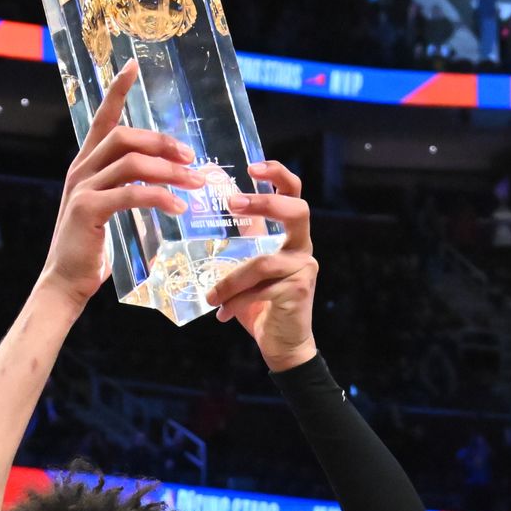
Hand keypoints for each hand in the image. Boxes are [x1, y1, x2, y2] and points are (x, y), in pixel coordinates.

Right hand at [39, 59, 203, 310]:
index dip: (117, 92)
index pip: (102, 119)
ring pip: (131, 163)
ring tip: (196, 183)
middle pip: (124, 137)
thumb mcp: (109, 210)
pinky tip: (178, 207)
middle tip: (191, 157)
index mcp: (86, 166)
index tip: (133, 66)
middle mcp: (81, 171)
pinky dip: (159, 197)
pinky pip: (130, 194)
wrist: (64, 282)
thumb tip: (163, 176)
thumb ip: (127, 188)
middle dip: (162, 142)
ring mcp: (81, 189)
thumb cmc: (92, 249)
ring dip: (169, 171)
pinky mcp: (87, 210)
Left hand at [203, 161, 317, 370]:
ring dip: (230, 280)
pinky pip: (259, 290)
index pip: (293, 193)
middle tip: (232, 202)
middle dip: (265, 203)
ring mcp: (304, 268)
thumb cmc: (260, 303)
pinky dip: (235, 301)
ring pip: (263, 262)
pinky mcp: (298, 290)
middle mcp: (302, 247)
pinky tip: (222, 313)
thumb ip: (238, 238)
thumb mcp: (245, 264)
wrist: (281, 344)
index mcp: (290, 236)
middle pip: (297, 211)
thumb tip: (207, 205)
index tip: (252, 166)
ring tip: (211, 296)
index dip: (278, 175)